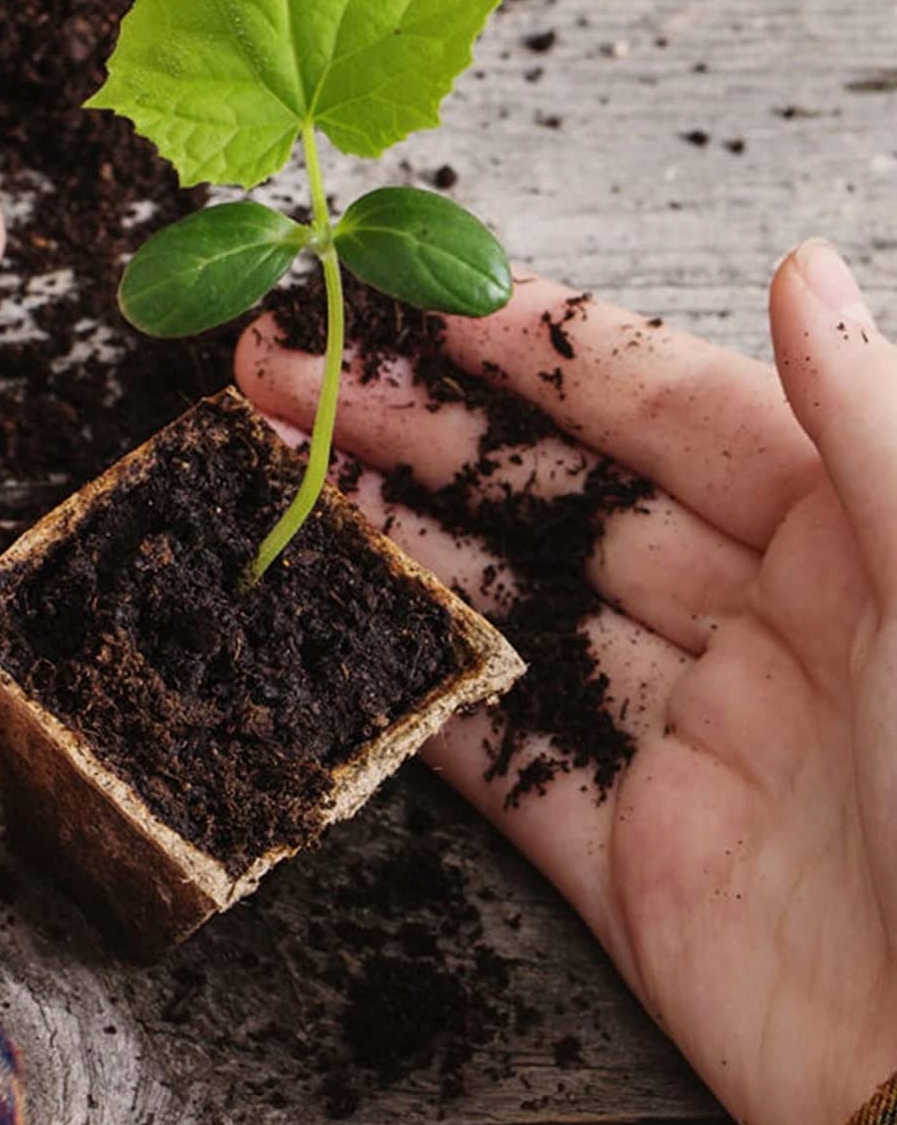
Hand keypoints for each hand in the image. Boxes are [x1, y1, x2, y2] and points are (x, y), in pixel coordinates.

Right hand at [237, 245, 896, 1124]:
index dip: (535, 348)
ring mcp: (682, 737)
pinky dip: (414, 688)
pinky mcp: (628, 855)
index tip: (421, 301)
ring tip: (285, 472)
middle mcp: (759, 622)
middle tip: (295, 377)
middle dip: (421, 428)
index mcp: (847, 537)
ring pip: (508, 608)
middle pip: (554, 497)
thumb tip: (800, 270)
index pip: (662, 405)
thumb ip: (874, 425)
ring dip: (395, 537)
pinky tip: (336, 621)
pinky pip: (499, 754)